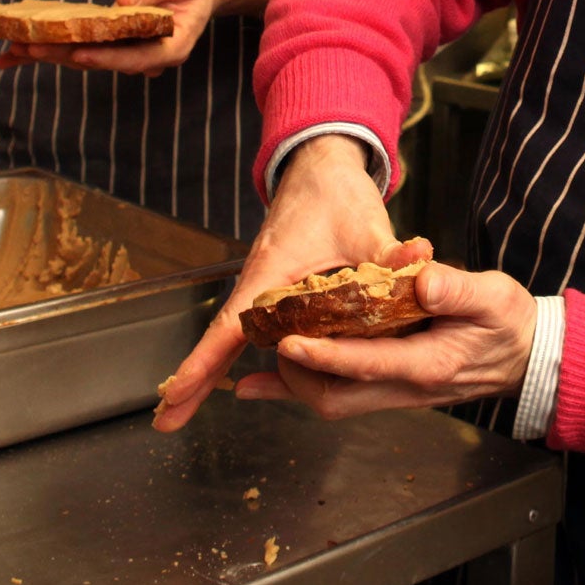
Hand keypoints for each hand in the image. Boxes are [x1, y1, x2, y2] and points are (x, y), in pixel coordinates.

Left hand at [0, 0, 274, 77]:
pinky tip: (21, 50)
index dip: (105, 57)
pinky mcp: (115, 41)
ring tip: (13, 51)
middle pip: (102, 60)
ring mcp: (130, 51)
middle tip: (25, 48)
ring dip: (52, 53)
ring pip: (87, 56)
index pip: (134, 57)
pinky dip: (55, 46)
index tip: (77, 54)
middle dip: (62, 55)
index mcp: (170, 47)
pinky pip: (84, 45)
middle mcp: (147, 55)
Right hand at [153, 133, 421, 431]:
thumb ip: (389, 251)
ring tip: (180, 410)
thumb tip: (420, 257)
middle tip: (165, 421)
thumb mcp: (364, 222)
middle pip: (222, 340)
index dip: (204, 362)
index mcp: (272, 272)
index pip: (232, 325)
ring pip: (234, 338)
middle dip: (194, 379)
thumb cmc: (335, 191)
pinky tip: (223, 379)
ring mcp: (264, 289)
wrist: (321, 164)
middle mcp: (259, 283)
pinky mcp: (275, 290)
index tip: (175, 394)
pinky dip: (230, 354)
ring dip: (208, 371)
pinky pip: (251, 329)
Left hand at [234, 263, 536, 419]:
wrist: (529, 358)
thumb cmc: (510, 324)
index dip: (325, 354)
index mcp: (428, 363)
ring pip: (334, 401)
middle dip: (296, 377)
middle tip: (269, 343)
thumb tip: (422, 279)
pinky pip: (342, 394)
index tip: (290, 341)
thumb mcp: (494, 297)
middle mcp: (406, 387)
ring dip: (294, 386)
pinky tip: (271, 381)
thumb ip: (458, 290)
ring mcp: (397, 392)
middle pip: (337, 398)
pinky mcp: (391, 387)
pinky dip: (305, 386)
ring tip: (251, 370)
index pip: (367, 364)